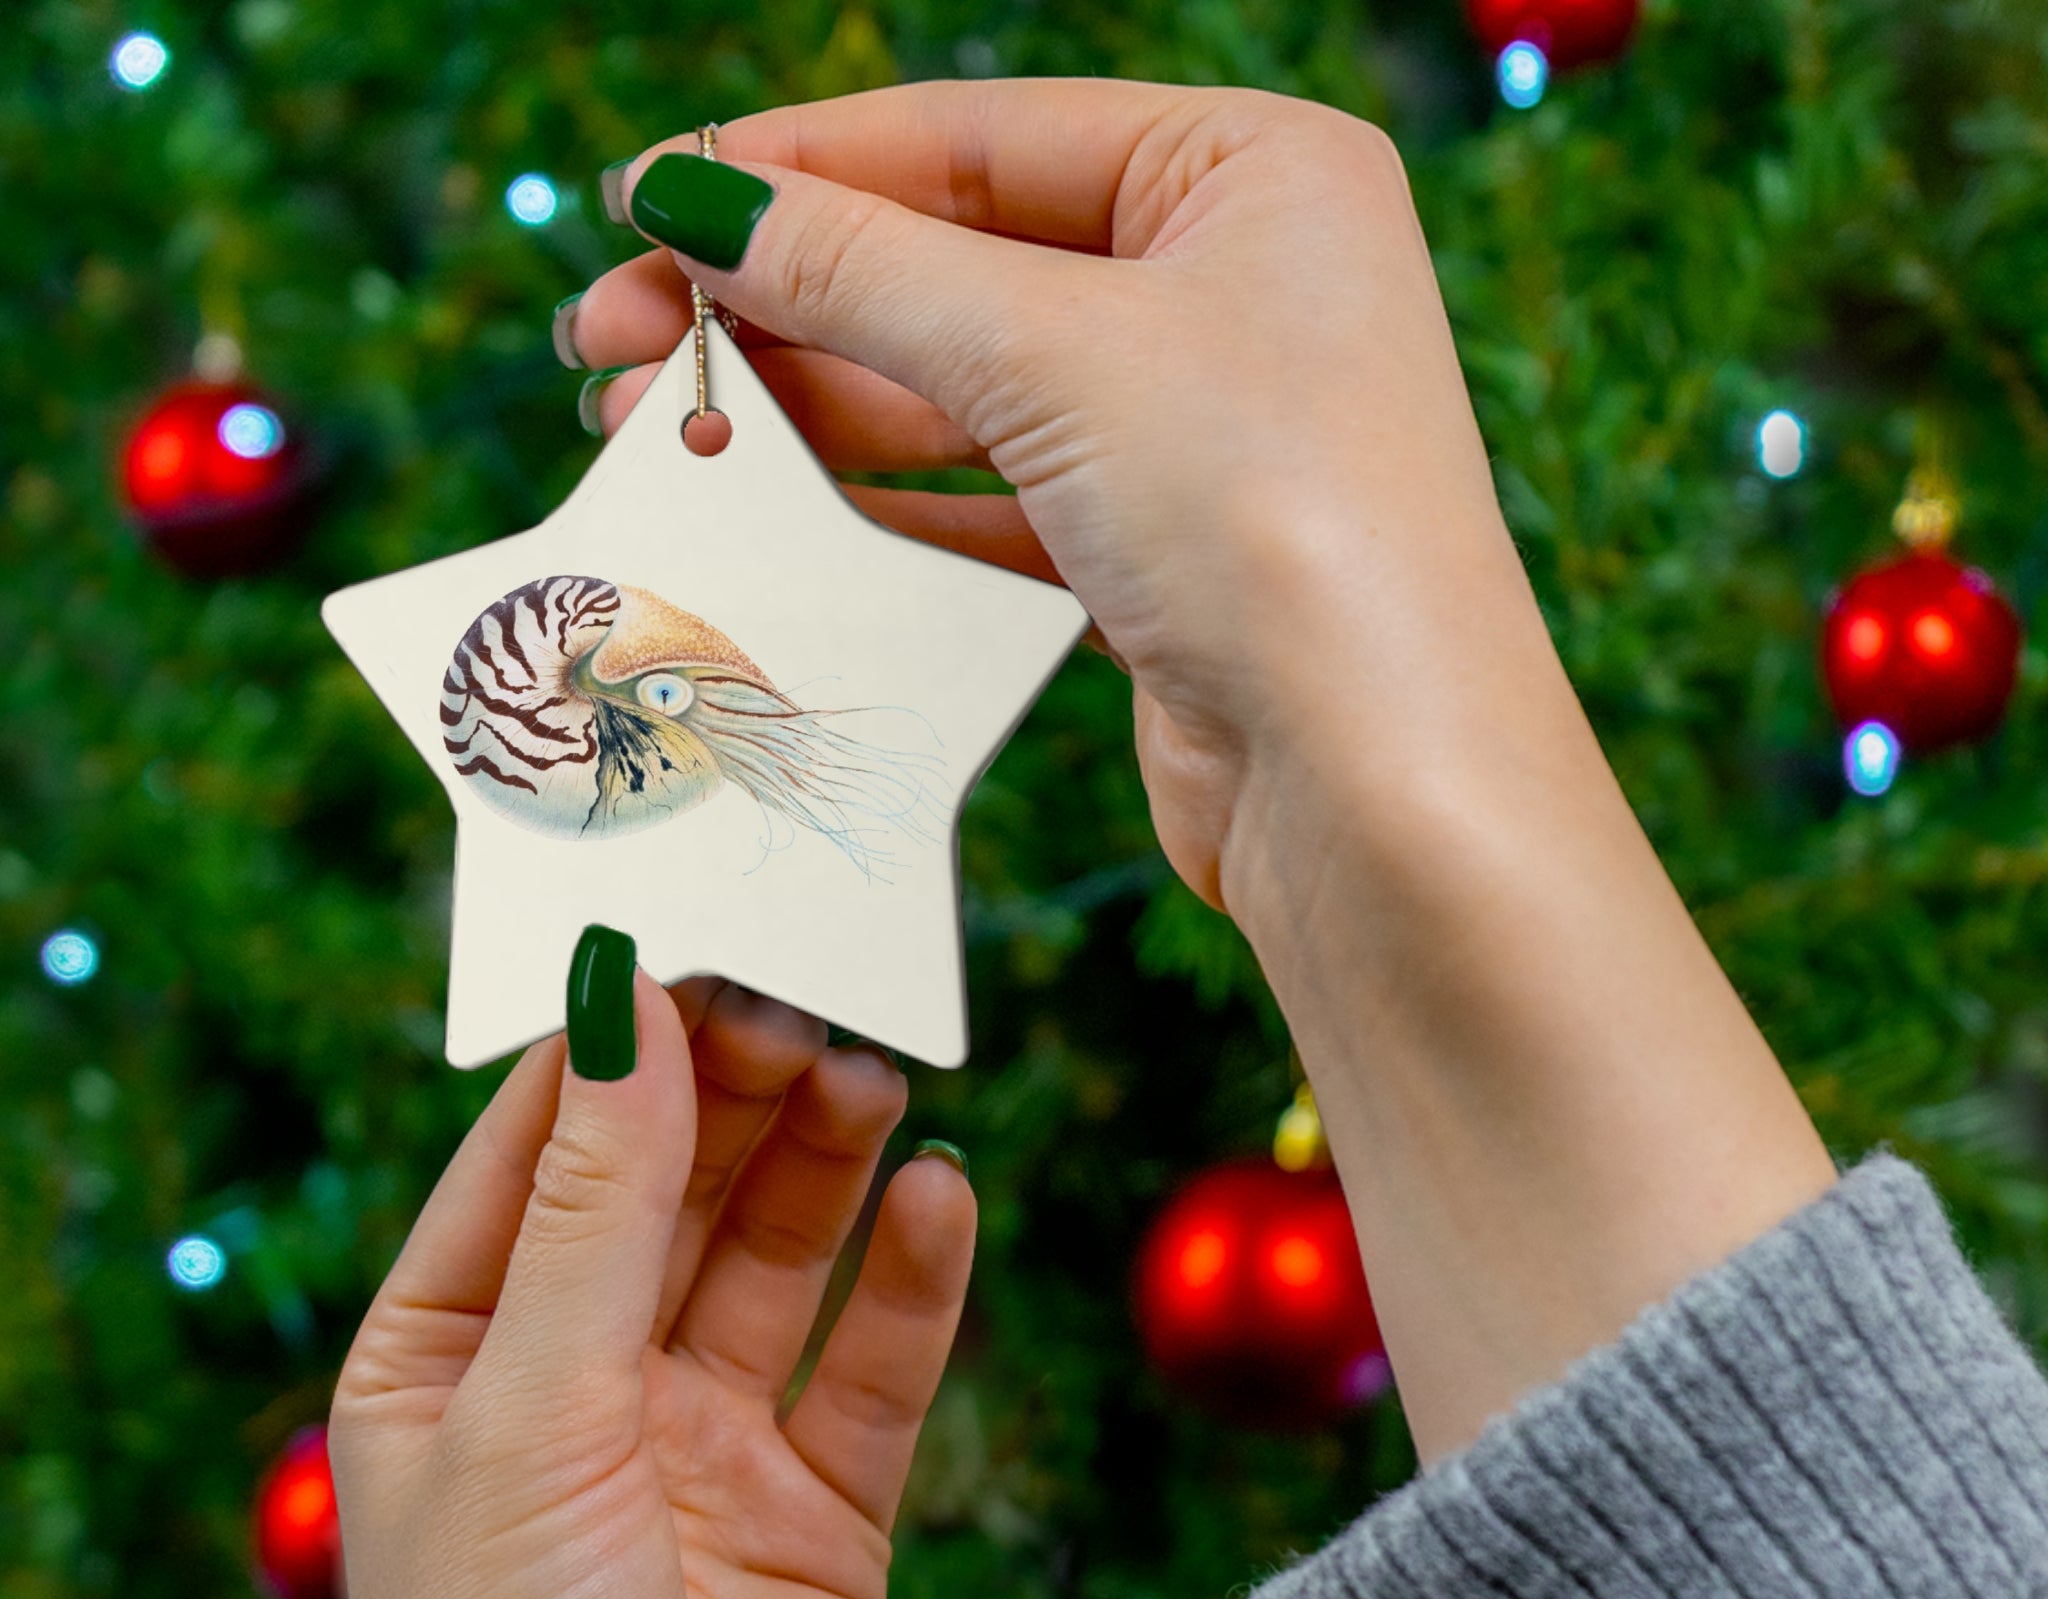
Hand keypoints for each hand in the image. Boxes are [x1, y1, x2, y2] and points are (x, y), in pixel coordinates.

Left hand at [330, 973, 973, 1598]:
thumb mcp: (528, 1418)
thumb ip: (590, 1210)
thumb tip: (621, 1007)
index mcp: (450, 1360)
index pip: (535, 1154)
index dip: (613, 1048)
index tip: (694, 943)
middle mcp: (577, 1389)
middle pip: (669, 1189)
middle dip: (732, 1095)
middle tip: (807, 1005)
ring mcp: (704, 1449)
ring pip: (777, 1257)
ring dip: (826, 1164)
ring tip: (874, 1078)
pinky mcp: (820, 1514)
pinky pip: (873, 1366)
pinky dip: (913, 1281)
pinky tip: (943, 1199)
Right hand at [568, 79, 1533, 910]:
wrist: (1376, 788)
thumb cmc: (1272, 522)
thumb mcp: (1054, 353)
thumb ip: (864, 270)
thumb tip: (696, 200)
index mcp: (1251, 172)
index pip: (976, 137)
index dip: (797, 168)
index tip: (645, 201)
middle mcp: (1234, 286)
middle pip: (956, 264)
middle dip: (781, 300)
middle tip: (611, 338)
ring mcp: (1199, 429)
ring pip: (964, 391)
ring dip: (810, 408)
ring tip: (659, 427)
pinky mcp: (1162, 557)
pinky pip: (992, 501)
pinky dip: (881, 504)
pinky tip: (771, 508)